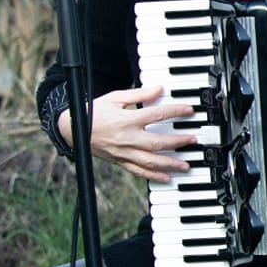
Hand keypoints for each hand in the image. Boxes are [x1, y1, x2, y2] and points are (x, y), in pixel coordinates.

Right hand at [69, 83, 198, 182]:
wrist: (73, 129)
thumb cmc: (94, 112)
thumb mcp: (115, 98)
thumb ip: (139, 95)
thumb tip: (158, 89)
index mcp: (126, 120)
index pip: (156, 115)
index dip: (175, 111)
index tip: (189, 110)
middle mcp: (126, 138)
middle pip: (157, 142)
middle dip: (178, 142)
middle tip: (193, 140)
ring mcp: (123, 152)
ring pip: (150, 161)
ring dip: (170, 164)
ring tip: (186, 165)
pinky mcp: (120, 161)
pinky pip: (138, 172)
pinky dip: (153, 176)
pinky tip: (166, 178)